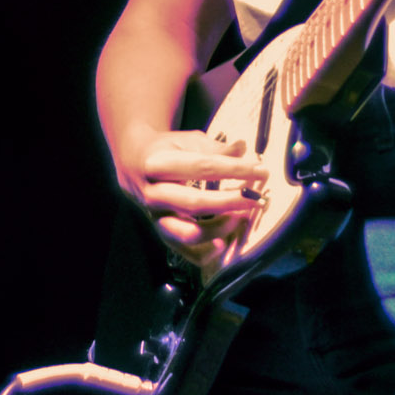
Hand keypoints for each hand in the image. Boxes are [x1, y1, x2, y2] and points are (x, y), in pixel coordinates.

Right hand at [115, 128, 266, 267]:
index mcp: (158, 164)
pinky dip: (205, 253)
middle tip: (254, 197)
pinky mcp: (161, 233)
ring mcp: (156, 217)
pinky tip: (223, 243)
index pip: (202, 167)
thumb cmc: (167, 150)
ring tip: (241, 217)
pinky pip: (184, 252)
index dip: (234, 169)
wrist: (135, 165)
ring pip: (188, 232)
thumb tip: (242, 148)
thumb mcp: (187, 141)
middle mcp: (153, 194)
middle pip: (195, 203)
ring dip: (219, 228)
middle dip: (229, 201)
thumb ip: (214, 148)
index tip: (260, 170)